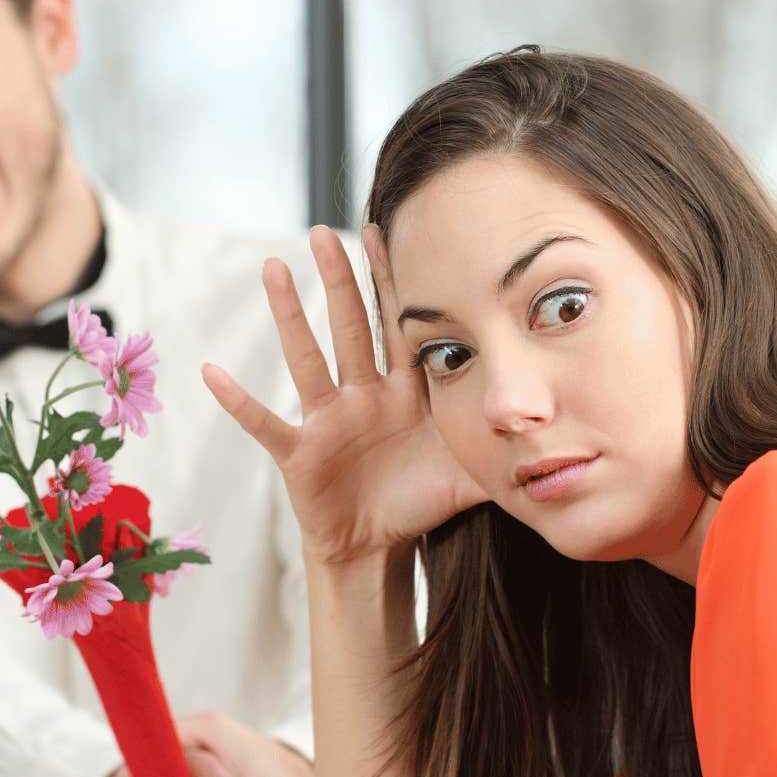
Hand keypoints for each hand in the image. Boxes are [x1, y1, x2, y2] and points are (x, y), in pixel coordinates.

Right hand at [203, 225, 485, 567]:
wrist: (378, 547)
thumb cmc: (421, 502)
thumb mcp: (470, 471)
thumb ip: (508, 446)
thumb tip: (566, 432)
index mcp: (403, 392)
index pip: (399, 326)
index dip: (393, 281)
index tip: (386, 228)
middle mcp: (363, 396)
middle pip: (349, 327)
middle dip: (339, 280)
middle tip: (324, 231)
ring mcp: (328, 421)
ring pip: (308, 358)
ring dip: (289, 315)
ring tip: (272, 269)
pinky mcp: (300, 453)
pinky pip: (265, 423)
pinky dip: (238, 401)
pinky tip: (211, 372)